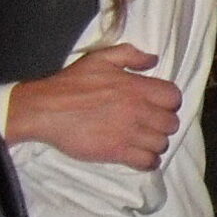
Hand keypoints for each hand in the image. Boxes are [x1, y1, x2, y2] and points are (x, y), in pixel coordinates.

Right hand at [4, 44, 180, 168]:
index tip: (157, 105)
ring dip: (155, 143)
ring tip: (142, 139)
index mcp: (136, 87)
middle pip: (171, 123)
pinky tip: (139, 155)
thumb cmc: (69, 84)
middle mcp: (138, 110)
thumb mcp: (99, 59)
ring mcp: (129, 133)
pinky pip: (148, 162)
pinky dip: (147, 161)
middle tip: (149, 124)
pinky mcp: (117, 152)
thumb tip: (153, 59)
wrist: (43, 110)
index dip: (168, 102)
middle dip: (162, 124)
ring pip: (162, 143)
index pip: (174, 97)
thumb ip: (129, 55)